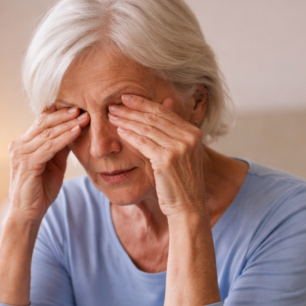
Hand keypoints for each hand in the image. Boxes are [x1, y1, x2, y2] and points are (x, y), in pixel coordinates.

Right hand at [7, 107, 89, 222]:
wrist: (29, 213)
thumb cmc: (41, 189)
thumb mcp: (54, 163)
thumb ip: (61, 147)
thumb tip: (76, 128)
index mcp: (23, 144)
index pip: (41, 122)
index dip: (59, 113)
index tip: (78, 107)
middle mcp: (18, 146)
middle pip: (43, 123)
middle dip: (65, 115)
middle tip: (83, 107)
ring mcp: (21, 154)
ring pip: (47, 134)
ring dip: (68, 124)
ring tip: (84, 118)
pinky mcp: (27, 164)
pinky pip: (49, 147)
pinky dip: (64, 138)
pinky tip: (77, 131)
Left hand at [108, 94, 205, 217]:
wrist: (188, 207)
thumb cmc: (181, 182)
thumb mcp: (182, 153)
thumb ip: (174, 130)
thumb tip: (166, 101)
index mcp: (194, 132)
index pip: (164, 112)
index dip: (144, 103)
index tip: (127, 98)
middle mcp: (189, 137)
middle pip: (154, 117)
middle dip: (131, 110)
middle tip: (113, 105)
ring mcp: (179, 147)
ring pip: (147, 128)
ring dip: (126, 121)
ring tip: (111, 116)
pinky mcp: (167, 159)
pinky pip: (143, 142)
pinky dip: (129, 135)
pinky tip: (119, 132)